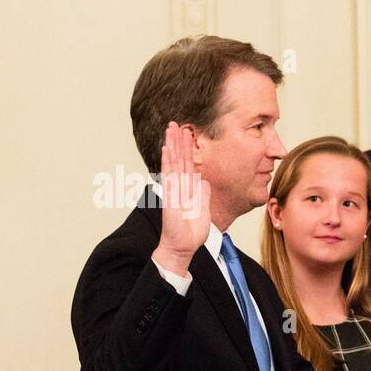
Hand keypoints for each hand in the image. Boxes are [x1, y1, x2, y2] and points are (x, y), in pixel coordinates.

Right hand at [153, 121, 209, 273]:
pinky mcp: (170, 196)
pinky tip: (167, 149)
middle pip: (179, 159)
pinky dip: (168, 162)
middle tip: (176, 123)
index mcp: (188, 188)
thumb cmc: (192, 232)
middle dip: (178, 141)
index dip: (188, 149)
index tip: (188, 134)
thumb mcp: (203, 209)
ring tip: (171, 129)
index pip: (187, 164)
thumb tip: (203, 181)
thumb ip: (203, 194)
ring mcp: (174, 189)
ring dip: (172, 145)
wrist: (183, 246)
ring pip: (173, 162)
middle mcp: (179, 186)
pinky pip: (169, 176)